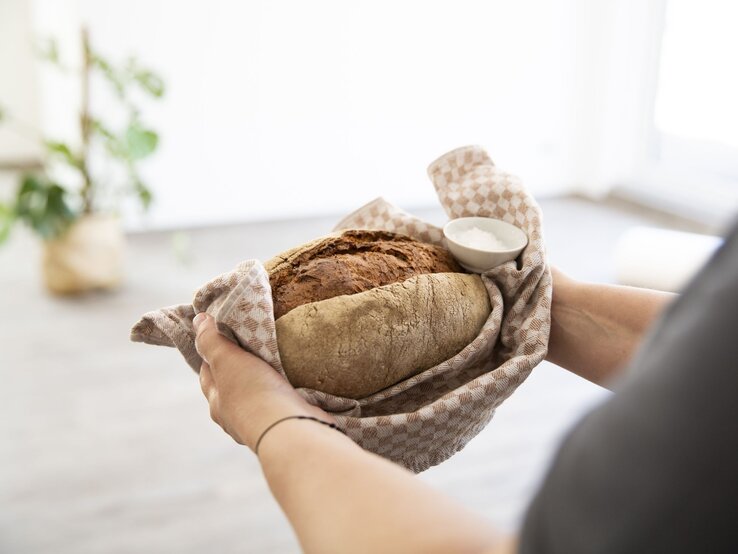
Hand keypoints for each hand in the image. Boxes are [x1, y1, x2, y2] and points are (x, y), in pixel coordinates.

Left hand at [194, 312, 331, 450]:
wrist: (289, 429)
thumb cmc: (253, 393)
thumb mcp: (227, 359)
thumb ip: (212, 341)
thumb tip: (197, 320)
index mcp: (217, 403)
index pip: (207, 375)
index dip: (211, 355)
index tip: (223, 337)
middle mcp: (235, 418)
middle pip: (231, 389)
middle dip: (238, 371)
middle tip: (251, 349)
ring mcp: (261, 425)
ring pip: (257, 399)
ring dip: (263, 385)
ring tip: (276, 365)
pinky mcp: (284, 426)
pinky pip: (280, 406)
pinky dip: (283, 395)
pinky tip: (293, 385)